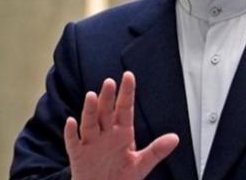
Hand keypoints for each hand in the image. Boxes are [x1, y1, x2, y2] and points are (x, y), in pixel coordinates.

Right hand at [63, 72, 178, 179]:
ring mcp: (91, 143)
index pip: (125, 108)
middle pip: (106, 112)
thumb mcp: (141, 164)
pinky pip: (73, 143)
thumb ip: (156, 151)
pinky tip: (70, 122)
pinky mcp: (79, 155)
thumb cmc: (120, 177)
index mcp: (122, 132)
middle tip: (110, 82)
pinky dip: (70, 133)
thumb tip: (175, 138)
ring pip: (89, 123)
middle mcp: (106, 134)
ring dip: (90, 110)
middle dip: (107, 97)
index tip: (128, 76)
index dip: (127, 93)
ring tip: (91, 96)